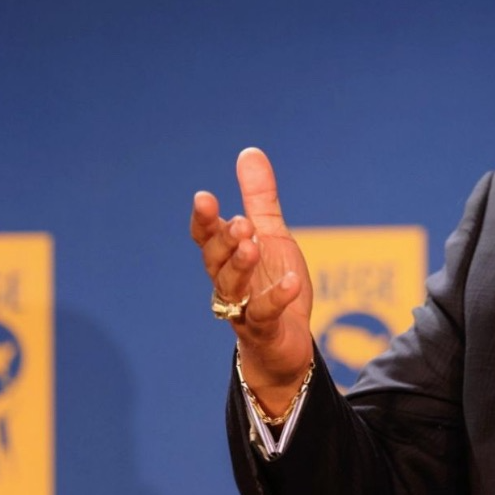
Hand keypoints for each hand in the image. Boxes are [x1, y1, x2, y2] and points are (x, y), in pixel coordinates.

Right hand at [191, 147, 314, 412]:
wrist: (286, 342)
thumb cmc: (272, 284)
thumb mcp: (271, 235)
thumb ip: (259, 198)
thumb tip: (249, 151)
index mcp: (228, 258)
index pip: (207, 238)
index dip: (204, 221)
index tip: (205, 198)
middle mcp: (229, 283)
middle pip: (215, 261)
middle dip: (224, 241)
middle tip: (240, 222)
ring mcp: (244, 309)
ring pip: (232, 288)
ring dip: (240, 265)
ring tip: (253, 244)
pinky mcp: (265, 330)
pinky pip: (265, 315)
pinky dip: (276, 298)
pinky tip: (290, 281)